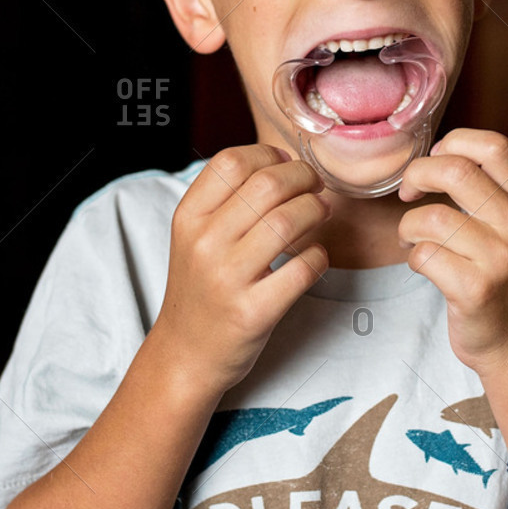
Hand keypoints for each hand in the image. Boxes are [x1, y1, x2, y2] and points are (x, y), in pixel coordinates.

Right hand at [153, 144, 329, 394]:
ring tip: (321, 212)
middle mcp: (204, 244)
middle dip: (303, 177)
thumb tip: (281, 160)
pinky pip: (303, 268)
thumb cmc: (201, 288)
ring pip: (288, 221)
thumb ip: (226, 199)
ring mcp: (228, 279)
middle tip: (315, 185)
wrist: (186, 354)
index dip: (268, 154)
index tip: (286, 163)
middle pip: (267, 185)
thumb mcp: (194, 237)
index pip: (231, 162)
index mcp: (187, 218)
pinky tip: (314, 256)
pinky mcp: (254, 312)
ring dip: (316, 210)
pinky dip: (319, 256)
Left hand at [396, 128, 507, 374]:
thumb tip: (434, 154)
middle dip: (417, 176)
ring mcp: (500, 258)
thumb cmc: (498, 275)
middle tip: (408, 193)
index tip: (435, 160)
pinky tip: (422, 265)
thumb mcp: (507, 225)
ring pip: (430, 218)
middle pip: (455, 171)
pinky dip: (413, 259)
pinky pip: (424, 256)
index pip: (493, 145)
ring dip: (408, 228)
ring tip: (413, 240)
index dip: (454, 142)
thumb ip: (484, 188)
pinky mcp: (476, 290)